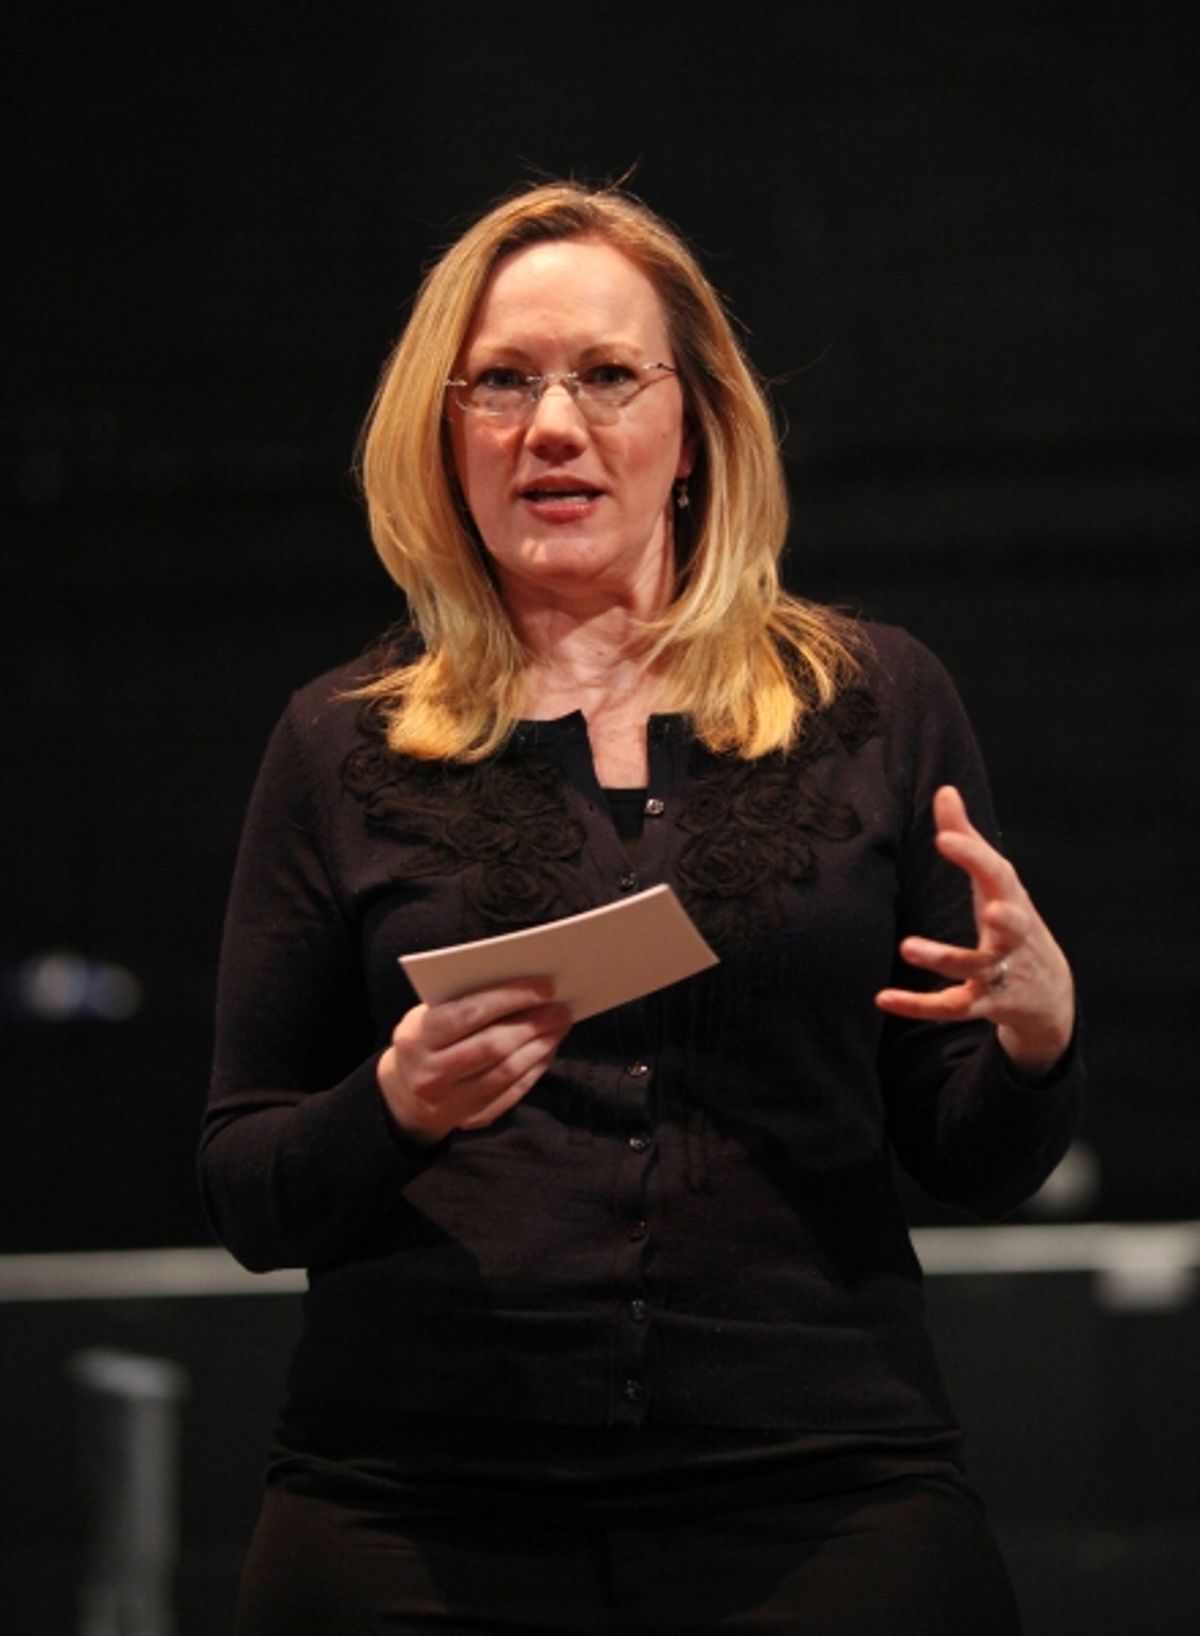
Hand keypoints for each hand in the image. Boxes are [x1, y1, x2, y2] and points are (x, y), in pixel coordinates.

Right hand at [376, 979, 571, 1143]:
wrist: (403, 1094)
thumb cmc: (425, 1040)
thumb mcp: (427, 1016)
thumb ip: (464, 1002)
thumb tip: (524, 987)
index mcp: (418, 1037)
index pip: (470, 1013)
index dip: (511, 998)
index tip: (545, 987)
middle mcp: (431, 1073)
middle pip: (493, 1046)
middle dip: (533, 1024)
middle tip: (561, 1008)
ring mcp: (450, 1102)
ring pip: (507, 1071)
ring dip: (540, 1046)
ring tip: (559, 1025)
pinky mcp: (472, 1118)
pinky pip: (513, 1092)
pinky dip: (535, 1068)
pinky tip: (548, 1049)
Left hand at [875, 785, 1074, 1077]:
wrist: (1049, 993)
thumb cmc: (1013, 921)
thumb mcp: (995, 881)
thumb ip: (966, 837)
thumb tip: (944, 790)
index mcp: (1011, 899)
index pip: (998, 874)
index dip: (974, 856)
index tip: (945, 838)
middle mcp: (1012, 937)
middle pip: (1012, 925)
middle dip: (1004, 917)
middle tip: (987, 907)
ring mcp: (999, 973)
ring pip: (974, 967)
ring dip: (944, 958)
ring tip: (908, 947)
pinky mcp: (982, 1005)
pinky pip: (950, 1007)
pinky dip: (918, 1005)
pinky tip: (883, 998)